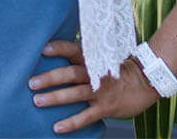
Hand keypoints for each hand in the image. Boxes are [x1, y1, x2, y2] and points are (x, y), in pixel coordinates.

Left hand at [28, 40, 158, 133]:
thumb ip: (83, 60)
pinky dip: (71, 122)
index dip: (58, 49)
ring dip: (55, 98)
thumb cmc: (119, 71)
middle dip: (50, 78)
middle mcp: (94, 73)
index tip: (42, 50)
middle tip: (31, 83)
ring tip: (37, 101)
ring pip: (75, 94)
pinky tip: (57, 127)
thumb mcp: (102, 60)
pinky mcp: (106, 108)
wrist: (145, 82)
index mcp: (92, 59)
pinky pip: (86, 117)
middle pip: (70, 73)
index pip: (73, 50)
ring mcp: (100, 91)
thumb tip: (60, 59)